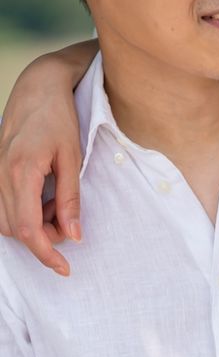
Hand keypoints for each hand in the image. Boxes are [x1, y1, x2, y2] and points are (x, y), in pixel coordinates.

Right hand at [0, 43, 92, 275]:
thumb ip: (70, 199)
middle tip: (70, 221)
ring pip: (8, 221)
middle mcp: (1, 176)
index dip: (46, 254)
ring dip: (36, 224)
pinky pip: (6, 205)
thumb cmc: (60, 118)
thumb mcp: (73, 159)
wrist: (38, 88)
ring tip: (59, 204)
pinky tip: (47, 197)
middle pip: (16, 230)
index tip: (64, 268)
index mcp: (21, 173)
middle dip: (45, 237)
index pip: (29, 230)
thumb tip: (74, 235)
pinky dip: (27, 211)